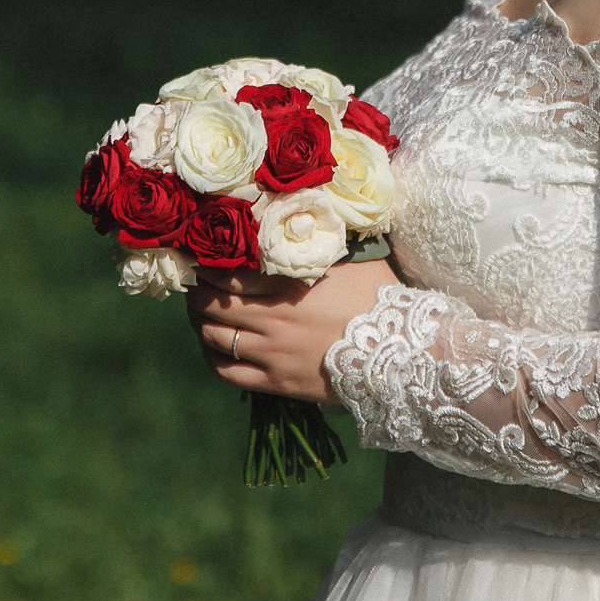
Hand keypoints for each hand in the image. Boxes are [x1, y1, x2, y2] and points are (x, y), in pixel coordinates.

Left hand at [186, 258, 398, 402]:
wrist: (405, 351)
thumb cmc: (382, 297)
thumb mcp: (351, 259)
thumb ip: (317, 244)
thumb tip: (295, 218)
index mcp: (289, 284)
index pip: (229, 272)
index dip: (208, 264)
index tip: (199, 257)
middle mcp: (274, 318)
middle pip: (213, 303)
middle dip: (196, 291)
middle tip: (194, 283)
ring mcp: (274, 352)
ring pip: (213, 336)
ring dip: (198, 322)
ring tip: (198, 313)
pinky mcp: (279, 383)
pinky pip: (228, 373)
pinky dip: (211, 358)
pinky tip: (212, 348)